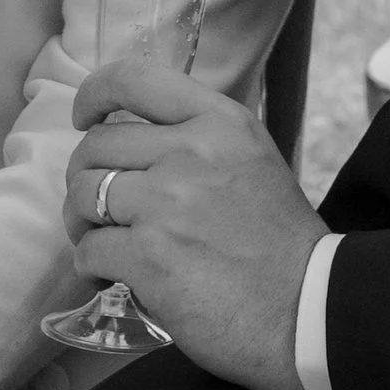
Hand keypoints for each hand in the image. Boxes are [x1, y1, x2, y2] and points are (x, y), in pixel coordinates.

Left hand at [67, 64, 323, 389]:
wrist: (308, 310)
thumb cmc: (281, 245)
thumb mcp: (252, 161)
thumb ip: (200, 140)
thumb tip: (137, 141)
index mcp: (220, 122)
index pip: (133, 79)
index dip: (93, 94)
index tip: (84, 117)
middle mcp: (191, 152)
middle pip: (96, 146)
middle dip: (84, 177)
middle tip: (98, 207)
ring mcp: (165, 203)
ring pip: (81, 196)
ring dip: (82, 223)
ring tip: (105, 243)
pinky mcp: (148, 256)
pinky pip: (88, 251)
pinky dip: (93, 267)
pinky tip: (115, 277)